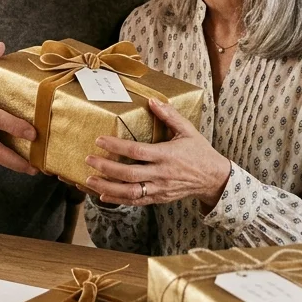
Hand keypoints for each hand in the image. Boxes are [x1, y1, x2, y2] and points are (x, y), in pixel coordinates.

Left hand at [82, 100, 230, 207]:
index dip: (117, 147)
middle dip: (106, 168)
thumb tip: (152, 100)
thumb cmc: (199, 151)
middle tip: (88, 160)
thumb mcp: (188, 130)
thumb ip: (169, 115)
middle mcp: (162, 174)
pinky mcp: (159, 198)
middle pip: (129, 174)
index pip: (137, 151)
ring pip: (130, 191)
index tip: (100, 140)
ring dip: (107, 187)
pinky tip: (102, 195)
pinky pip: (136, 201)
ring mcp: (160, 188)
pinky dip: (118, 200)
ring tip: (89, 180)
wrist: (213, 178)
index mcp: (167, 155)